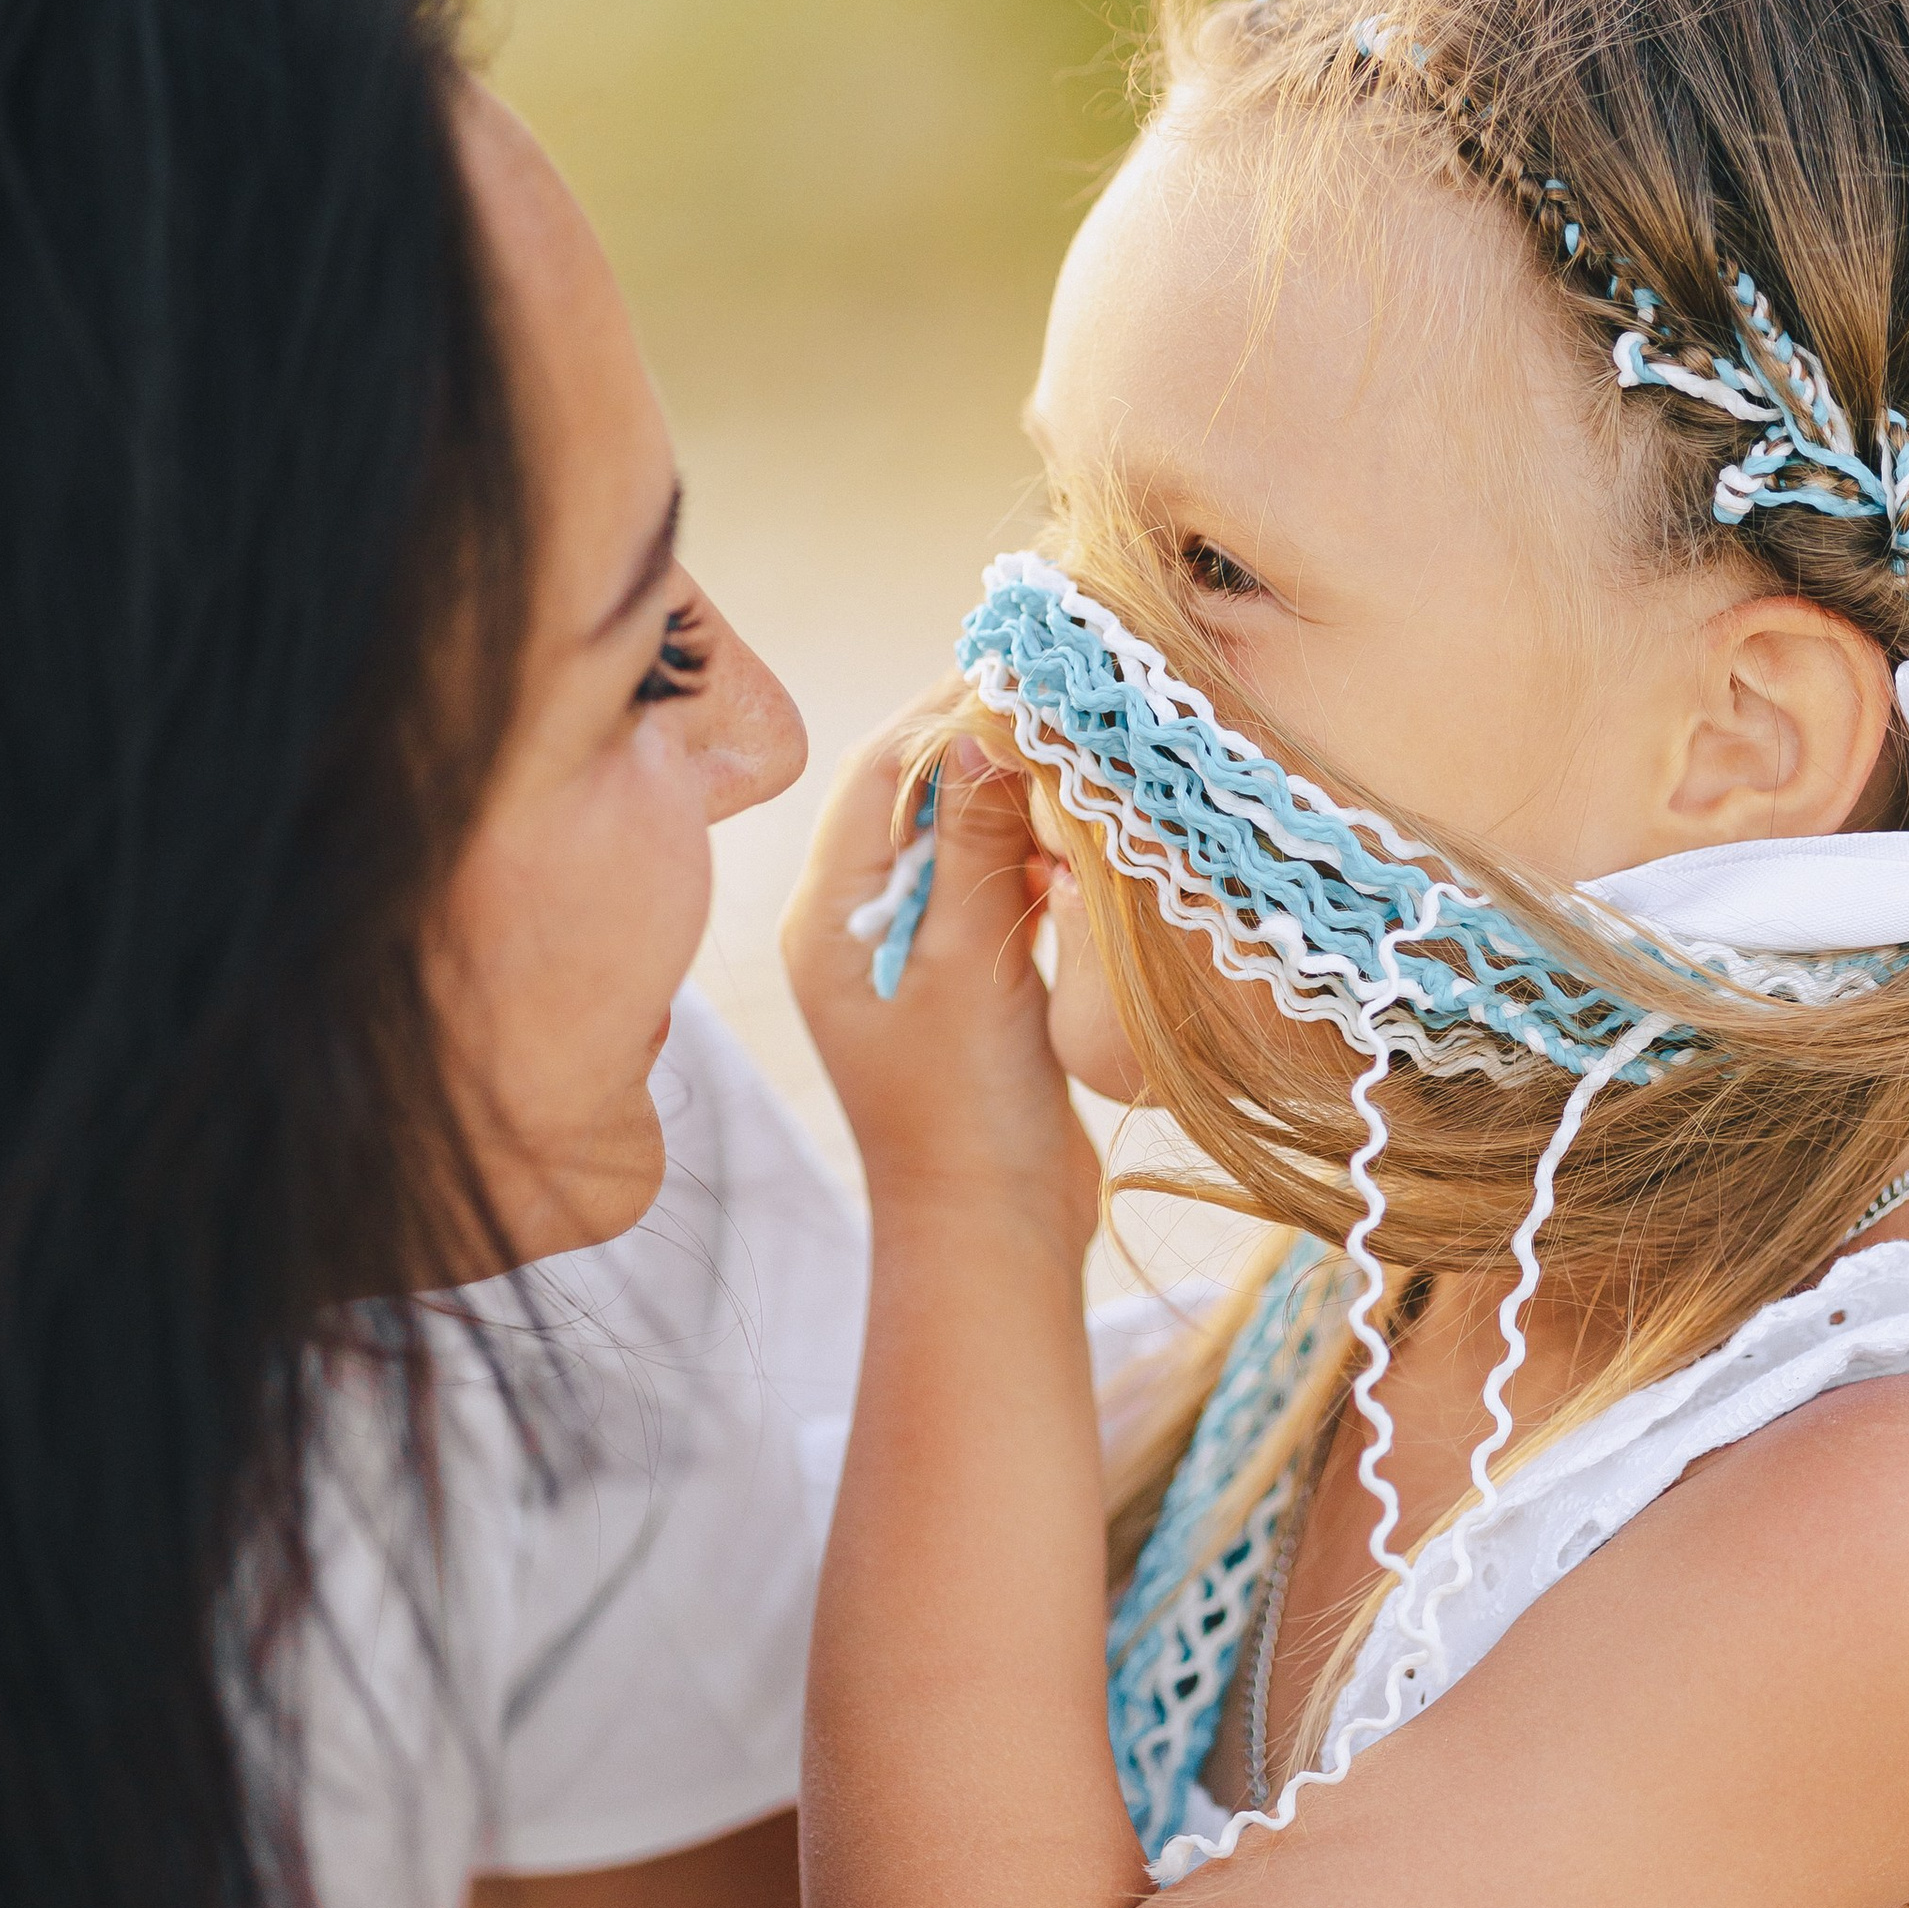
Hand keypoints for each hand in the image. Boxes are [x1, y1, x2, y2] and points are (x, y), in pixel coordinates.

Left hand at [782, 720, 1098, 1258]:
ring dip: (1016, 803)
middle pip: (916, 796)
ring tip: (1081, 767)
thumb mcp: (972, 965)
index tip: (1024, 676)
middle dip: (987, 749)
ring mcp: (907, 953)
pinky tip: (1081, 844)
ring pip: (960, 838)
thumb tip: (979, 733)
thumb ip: (973, 847)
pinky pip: (990, 887)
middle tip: (1064, 707)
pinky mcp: (959, 981)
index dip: (950, 714)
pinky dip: (1033, 858)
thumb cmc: (967, 1111)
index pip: (880, 772)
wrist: (991, 1231)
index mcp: (828, 918)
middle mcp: (854, 925)